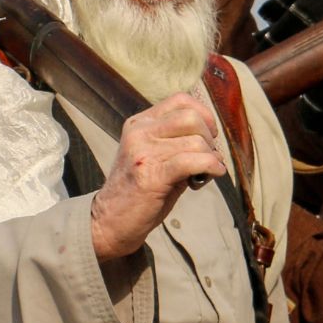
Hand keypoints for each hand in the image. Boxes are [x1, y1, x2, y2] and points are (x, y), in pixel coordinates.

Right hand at [88, 94, 225, 260]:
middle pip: (191, 117)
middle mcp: (139, 132)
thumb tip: (213, 138)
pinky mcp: (152, 175)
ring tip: (203, 174)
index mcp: (139, 123)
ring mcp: (143, 152)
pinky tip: (212, 175)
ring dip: (211, 158)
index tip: (209, 135)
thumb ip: (177, 141)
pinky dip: (211, 167)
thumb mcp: (154, 156)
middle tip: (207, 157)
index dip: (204, 114)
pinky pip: (194, 161)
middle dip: (209, 138)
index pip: (180, 100)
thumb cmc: (139, 192)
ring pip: (197, 141)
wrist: (109, 222)